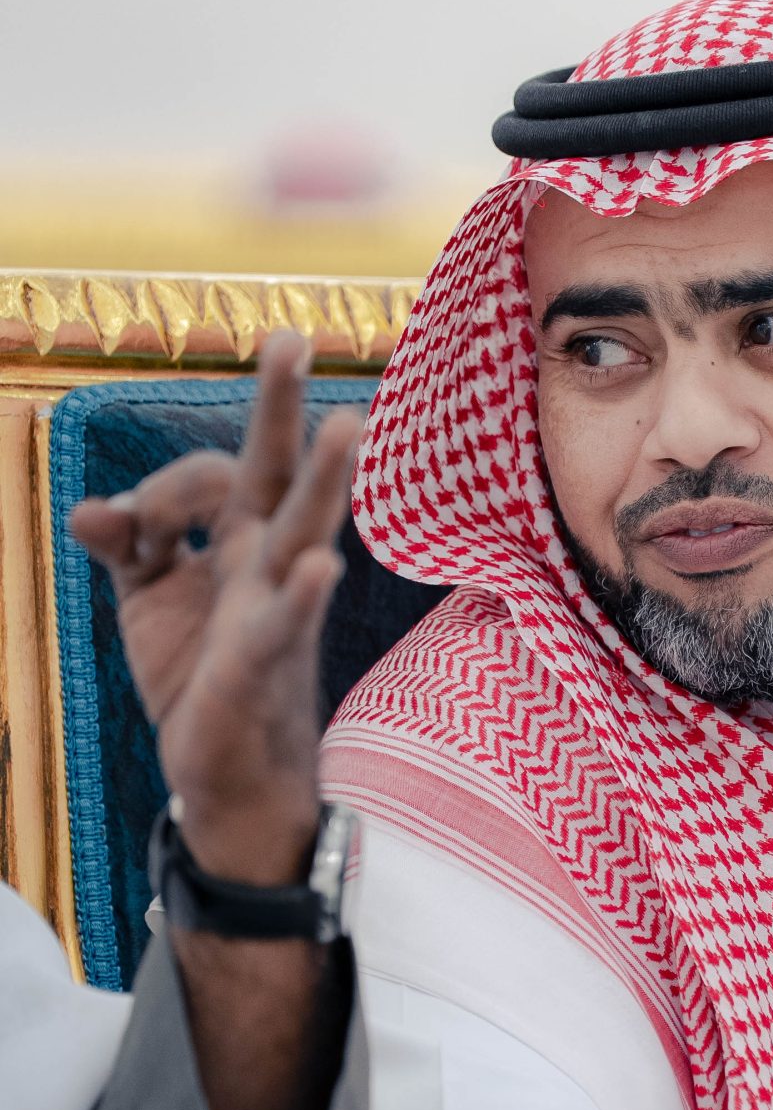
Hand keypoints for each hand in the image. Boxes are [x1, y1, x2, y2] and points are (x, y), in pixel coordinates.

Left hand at [67, 332, 363, 884]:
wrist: (227, 772)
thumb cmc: (198, 674)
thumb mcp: (147, 598)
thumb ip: (125, 544)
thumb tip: (90, 510)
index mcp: (235, 541)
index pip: (207, 477)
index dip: (161, 488)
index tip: (130, 528)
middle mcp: (263, 563)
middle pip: (276, 472)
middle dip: (280, 406)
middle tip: (292, 337)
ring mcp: (273, 608)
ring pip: (302, 532)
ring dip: (325, 480)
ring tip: (346, 425)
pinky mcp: (265, 662)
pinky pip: (287, 623)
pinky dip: (302, 596)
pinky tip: (320, 568)